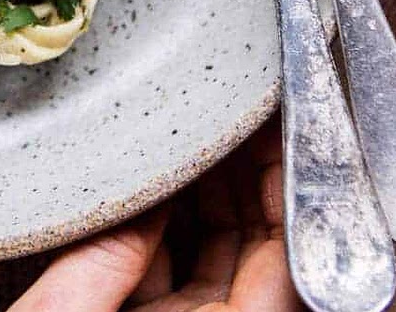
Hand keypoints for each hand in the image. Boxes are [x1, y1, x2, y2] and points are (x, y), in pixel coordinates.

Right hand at [9, 121, 301, 311]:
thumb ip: (109, 260)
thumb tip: (149, 196)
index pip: (284, 268)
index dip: (286, 195)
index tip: (277, 139)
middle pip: (261, 258)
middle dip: (254, 187)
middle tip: (240, 124)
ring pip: (224, 261)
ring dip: (218, 199)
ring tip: (205, 139)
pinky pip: (180, 270)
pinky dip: (175, 224)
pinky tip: (161, 183)